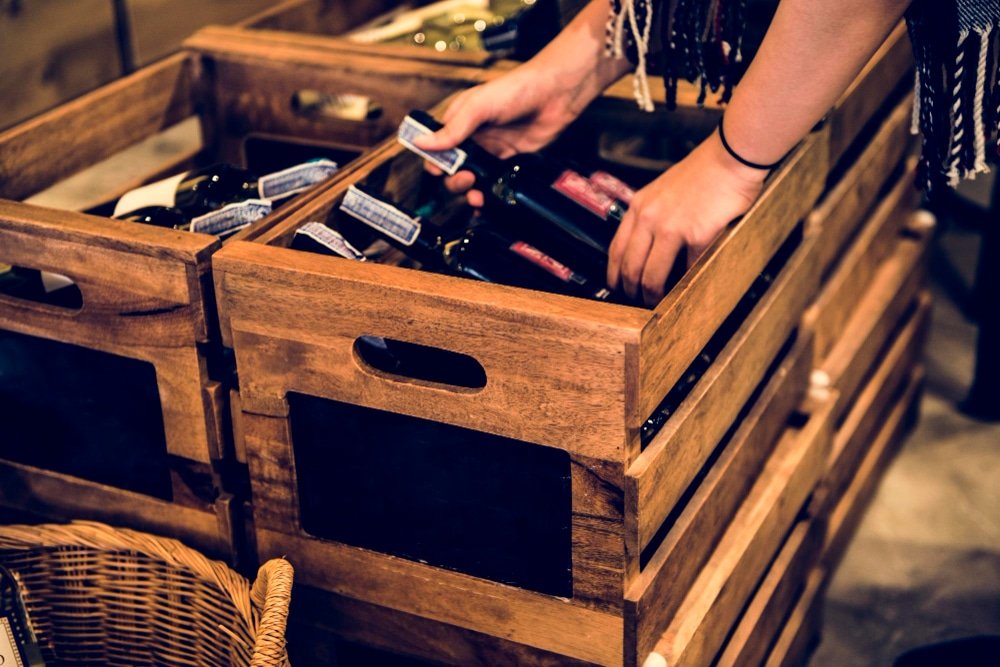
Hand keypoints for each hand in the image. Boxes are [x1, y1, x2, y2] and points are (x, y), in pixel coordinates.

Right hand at [412, 66, 592, 205]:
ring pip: (472, 179)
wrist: (555, 95)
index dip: (435, 162)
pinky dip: (487, 195)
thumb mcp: (478, 107)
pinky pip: (493, 183)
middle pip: (452, 168)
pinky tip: (486, 202)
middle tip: (467, 178)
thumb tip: (422, 143)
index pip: (436, 147)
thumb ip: (452, 129)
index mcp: (458, 121)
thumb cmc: (515, 90)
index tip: (439, 171)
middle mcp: (472, 138)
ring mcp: (490, 151)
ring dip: (469, 191)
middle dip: (454, 180)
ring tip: (476, 194)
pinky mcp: (508, 161)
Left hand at [607, 130, 767, 305]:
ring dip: (653, 295)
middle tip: (636, 303)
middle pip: (630, 267)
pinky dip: (685, 282)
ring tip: (657, 302)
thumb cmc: (704, 173)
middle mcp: (649, 217)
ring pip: (652, 275)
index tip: (617, 287)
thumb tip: (647, 249)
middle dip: (632, 292)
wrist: (730, 157)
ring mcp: (671, 227)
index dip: (614, 275)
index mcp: (639, 206)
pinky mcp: (697, 235)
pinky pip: (687, 268)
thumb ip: (651, 216)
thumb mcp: (662, 191)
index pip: (616, 249)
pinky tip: (685, 287)